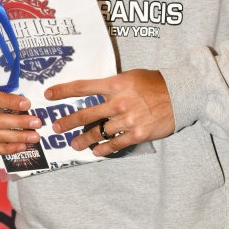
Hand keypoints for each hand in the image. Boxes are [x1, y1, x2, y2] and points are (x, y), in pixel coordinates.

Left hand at [45, 69, 174, 156]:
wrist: (179, 94)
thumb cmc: (154, 83)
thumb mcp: (131, 76)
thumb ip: (113, 85)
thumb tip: (95, 92)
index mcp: (115, 84)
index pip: (82, 87)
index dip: (63, 91)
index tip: (49, 94)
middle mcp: (118, 102)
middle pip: (85, 114)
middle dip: (68, 122)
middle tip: (56, 128)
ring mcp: (127, 120)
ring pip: (98, 132)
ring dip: (84, 139)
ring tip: (75, 144)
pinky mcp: (137, 134)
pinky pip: (115, 144)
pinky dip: (104, 149)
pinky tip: (96, 151)